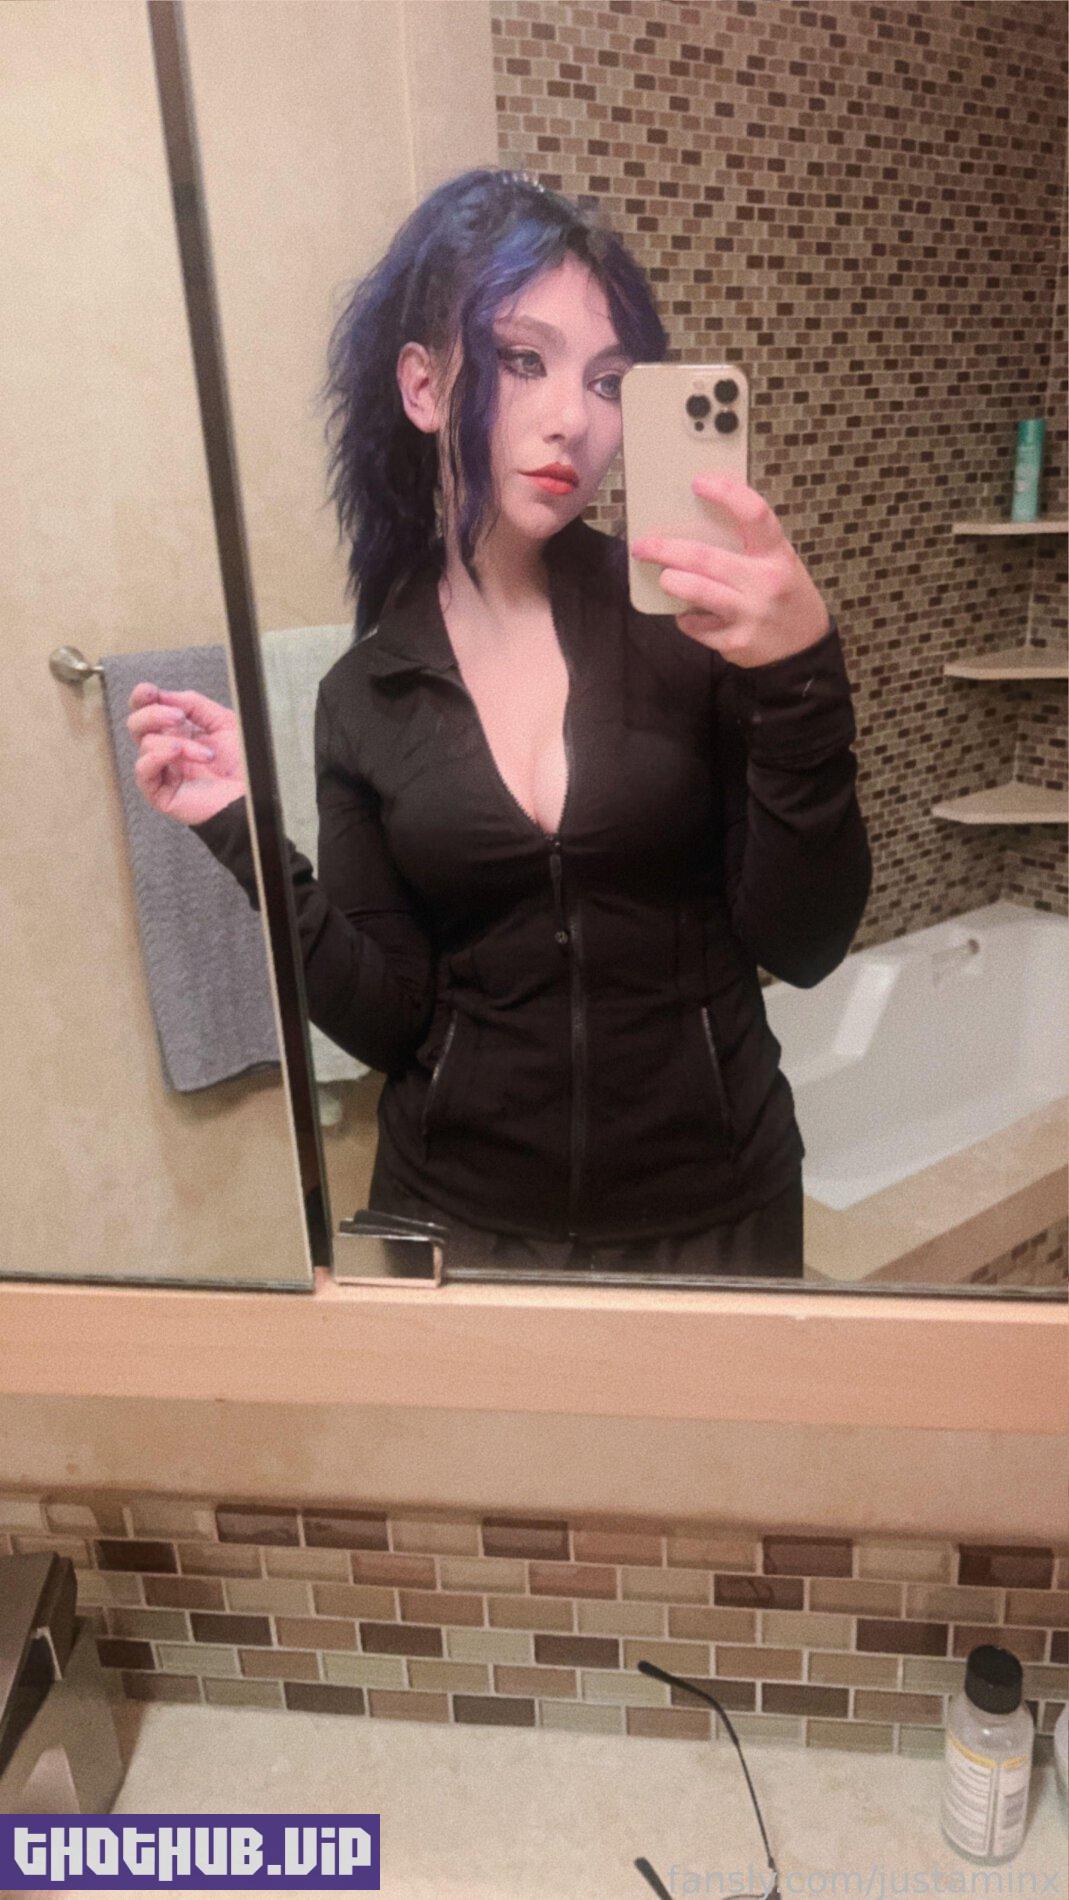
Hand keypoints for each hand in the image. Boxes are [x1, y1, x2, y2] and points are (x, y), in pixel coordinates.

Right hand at [127, 683, 245, 825]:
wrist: (250, 794)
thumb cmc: (241, 764)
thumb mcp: (222, 721)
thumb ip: (194, 704)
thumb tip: (167, 695)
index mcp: (179, 731)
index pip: (147, 709)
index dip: (143, 697)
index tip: (151, 692)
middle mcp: (167, 749)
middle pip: (137, 724)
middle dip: (153, 714)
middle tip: (178, 717)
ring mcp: (163, 770)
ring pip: (146, 744)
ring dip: (178, 743)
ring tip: (205, 753)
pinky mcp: (160, 792)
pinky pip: (143, 771)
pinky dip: (157, 756)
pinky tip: (176, 753)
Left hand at [630, 472, 831, 667]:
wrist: (805, 649)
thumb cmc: (786, 597)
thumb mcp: (780, 563)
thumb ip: (750, 546)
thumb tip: (698, 523)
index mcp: (777, 554)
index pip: (754, 514)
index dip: (726, 493)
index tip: (698, 482)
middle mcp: (765, 582)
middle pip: (706, 558)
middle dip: (667, 549)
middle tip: (643, 546)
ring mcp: (750, 614)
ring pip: (698, 591)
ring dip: (672, 581)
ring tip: (664, 577)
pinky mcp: (736, 642)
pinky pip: (697, 627)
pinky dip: (687, 619)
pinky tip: (688, 614)